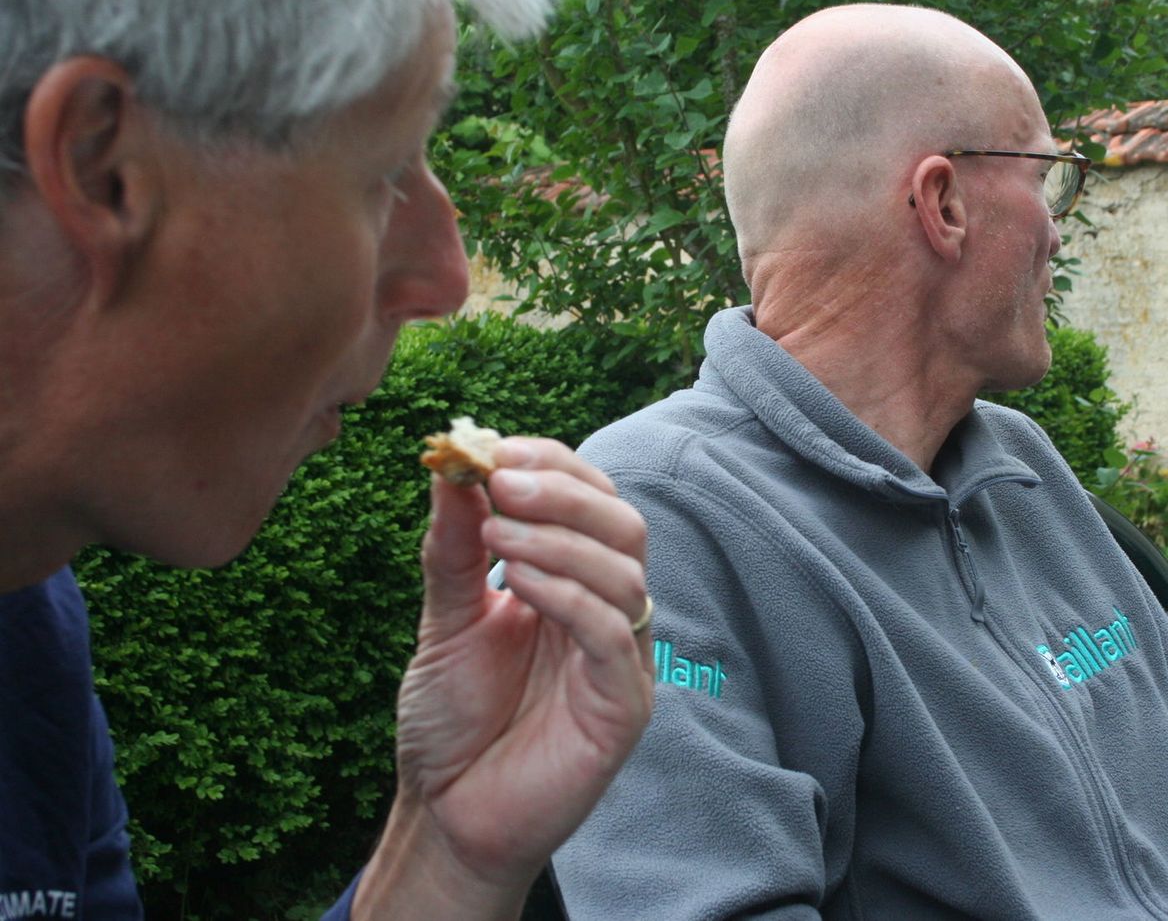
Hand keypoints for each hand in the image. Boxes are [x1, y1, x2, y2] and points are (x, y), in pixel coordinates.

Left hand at [354, 437, 652, 919]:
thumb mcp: (445, 619)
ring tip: (497, 539)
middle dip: (565, 494)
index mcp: (572, 582)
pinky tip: (517, 588)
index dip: (553, 466)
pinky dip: (569, 597)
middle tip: (504, 483)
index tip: (496, 450)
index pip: (590, 501)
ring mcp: (620, 660)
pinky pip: (613, 635)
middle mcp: (606, 612)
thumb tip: (451, 468)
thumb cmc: (454, 720)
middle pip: (623, 526)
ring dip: (559, 542)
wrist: (446, 813)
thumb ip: (453, 549)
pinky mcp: (623, 707)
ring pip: (625, 574)